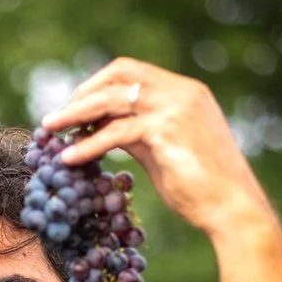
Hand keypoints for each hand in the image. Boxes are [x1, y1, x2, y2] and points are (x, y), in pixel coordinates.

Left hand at [42, 57, 275, 237]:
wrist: (233, 210)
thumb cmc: (200, 188)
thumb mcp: (163, 152)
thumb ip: (137, 134)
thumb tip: (101, 129)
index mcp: (184, 91)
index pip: (129, 71)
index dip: (96, 86)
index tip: (72, 108)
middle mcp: (181, 91)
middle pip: (118, 74)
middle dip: (81, 93)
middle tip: (54, 119)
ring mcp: (176, 108)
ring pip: (113, 100)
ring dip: (75, 114)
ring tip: (49, 131)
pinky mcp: (167, 131)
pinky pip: (115, 133)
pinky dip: (88, 144)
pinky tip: (68, 158)